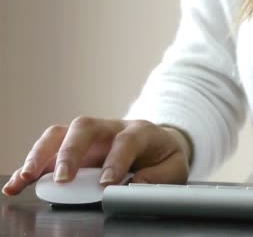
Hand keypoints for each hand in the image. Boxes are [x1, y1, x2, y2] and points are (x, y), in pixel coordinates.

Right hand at [2, 117, 191, 195]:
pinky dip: (31, 166)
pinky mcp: (74, 147)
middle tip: (64, 178)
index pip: (126, 140)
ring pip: (61, 133)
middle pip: (85, 127)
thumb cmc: (164, 157)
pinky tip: (17, 182)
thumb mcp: (175, 168)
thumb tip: (134, 185)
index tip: (107, 184)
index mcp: (140, 131)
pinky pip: (48, 150)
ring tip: (28, 177)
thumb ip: (159, 177)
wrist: (159, 144)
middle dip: (71, 151)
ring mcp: (90, 136)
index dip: (116, 160)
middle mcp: (111, 127)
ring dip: (41, 154)